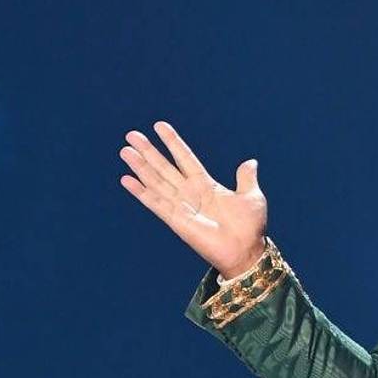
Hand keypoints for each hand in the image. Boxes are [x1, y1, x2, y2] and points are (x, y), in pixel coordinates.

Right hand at [118, 121, 267, 278]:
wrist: (246, 251)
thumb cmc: (250, 227)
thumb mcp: (252, 197)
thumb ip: (246, 178)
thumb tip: (251, 162)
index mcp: (207, 186)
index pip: (185, 158)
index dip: (173, 143)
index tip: (159, 126)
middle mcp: (190, 193)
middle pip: (165, 167)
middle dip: (149, 151)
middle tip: (132, 135)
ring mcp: (181, 206)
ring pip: (156, 181)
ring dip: (140, 166)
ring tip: (125, 150)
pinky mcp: (175, 220)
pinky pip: (154, 203)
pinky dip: (140, 191)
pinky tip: (126, 179)